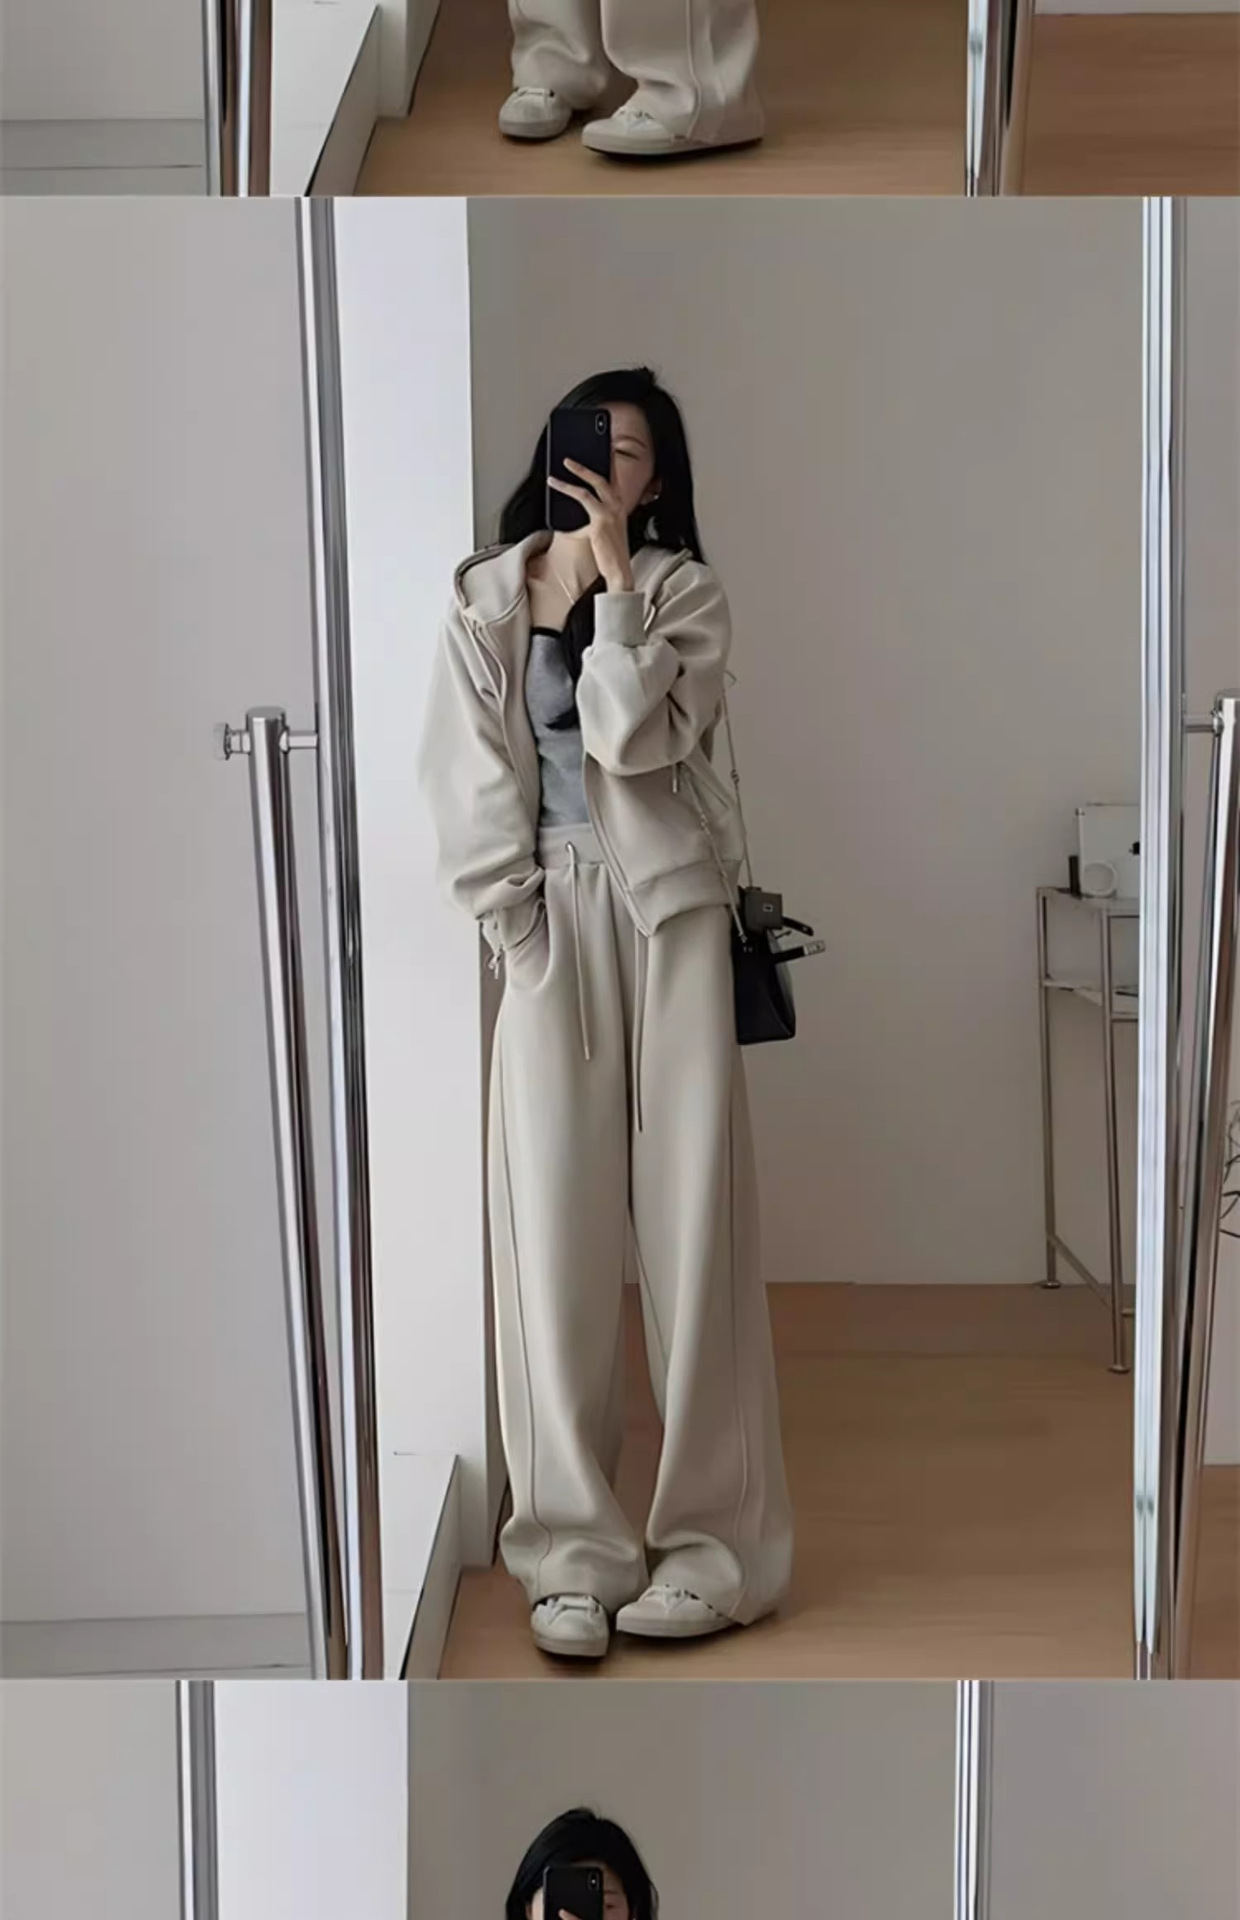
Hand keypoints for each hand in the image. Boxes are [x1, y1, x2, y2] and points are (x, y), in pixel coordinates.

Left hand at [548, 459, 633, 592]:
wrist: (619, 570)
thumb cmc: (611, 552)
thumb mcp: (602, 530)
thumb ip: (593, 516)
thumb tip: (576, 509)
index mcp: (619, 506)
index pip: (613, 479)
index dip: (606, 463)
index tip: (598, 451)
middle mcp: (618, 505)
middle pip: (602, 477)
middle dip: (584, 466)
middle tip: (568, 459)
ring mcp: (610, 512)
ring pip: (589, 486)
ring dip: (573, 476)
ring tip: (557, 474)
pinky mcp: (600, 521)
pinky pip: (581, 500)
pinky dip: (566, 491)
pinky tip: (555, 489)